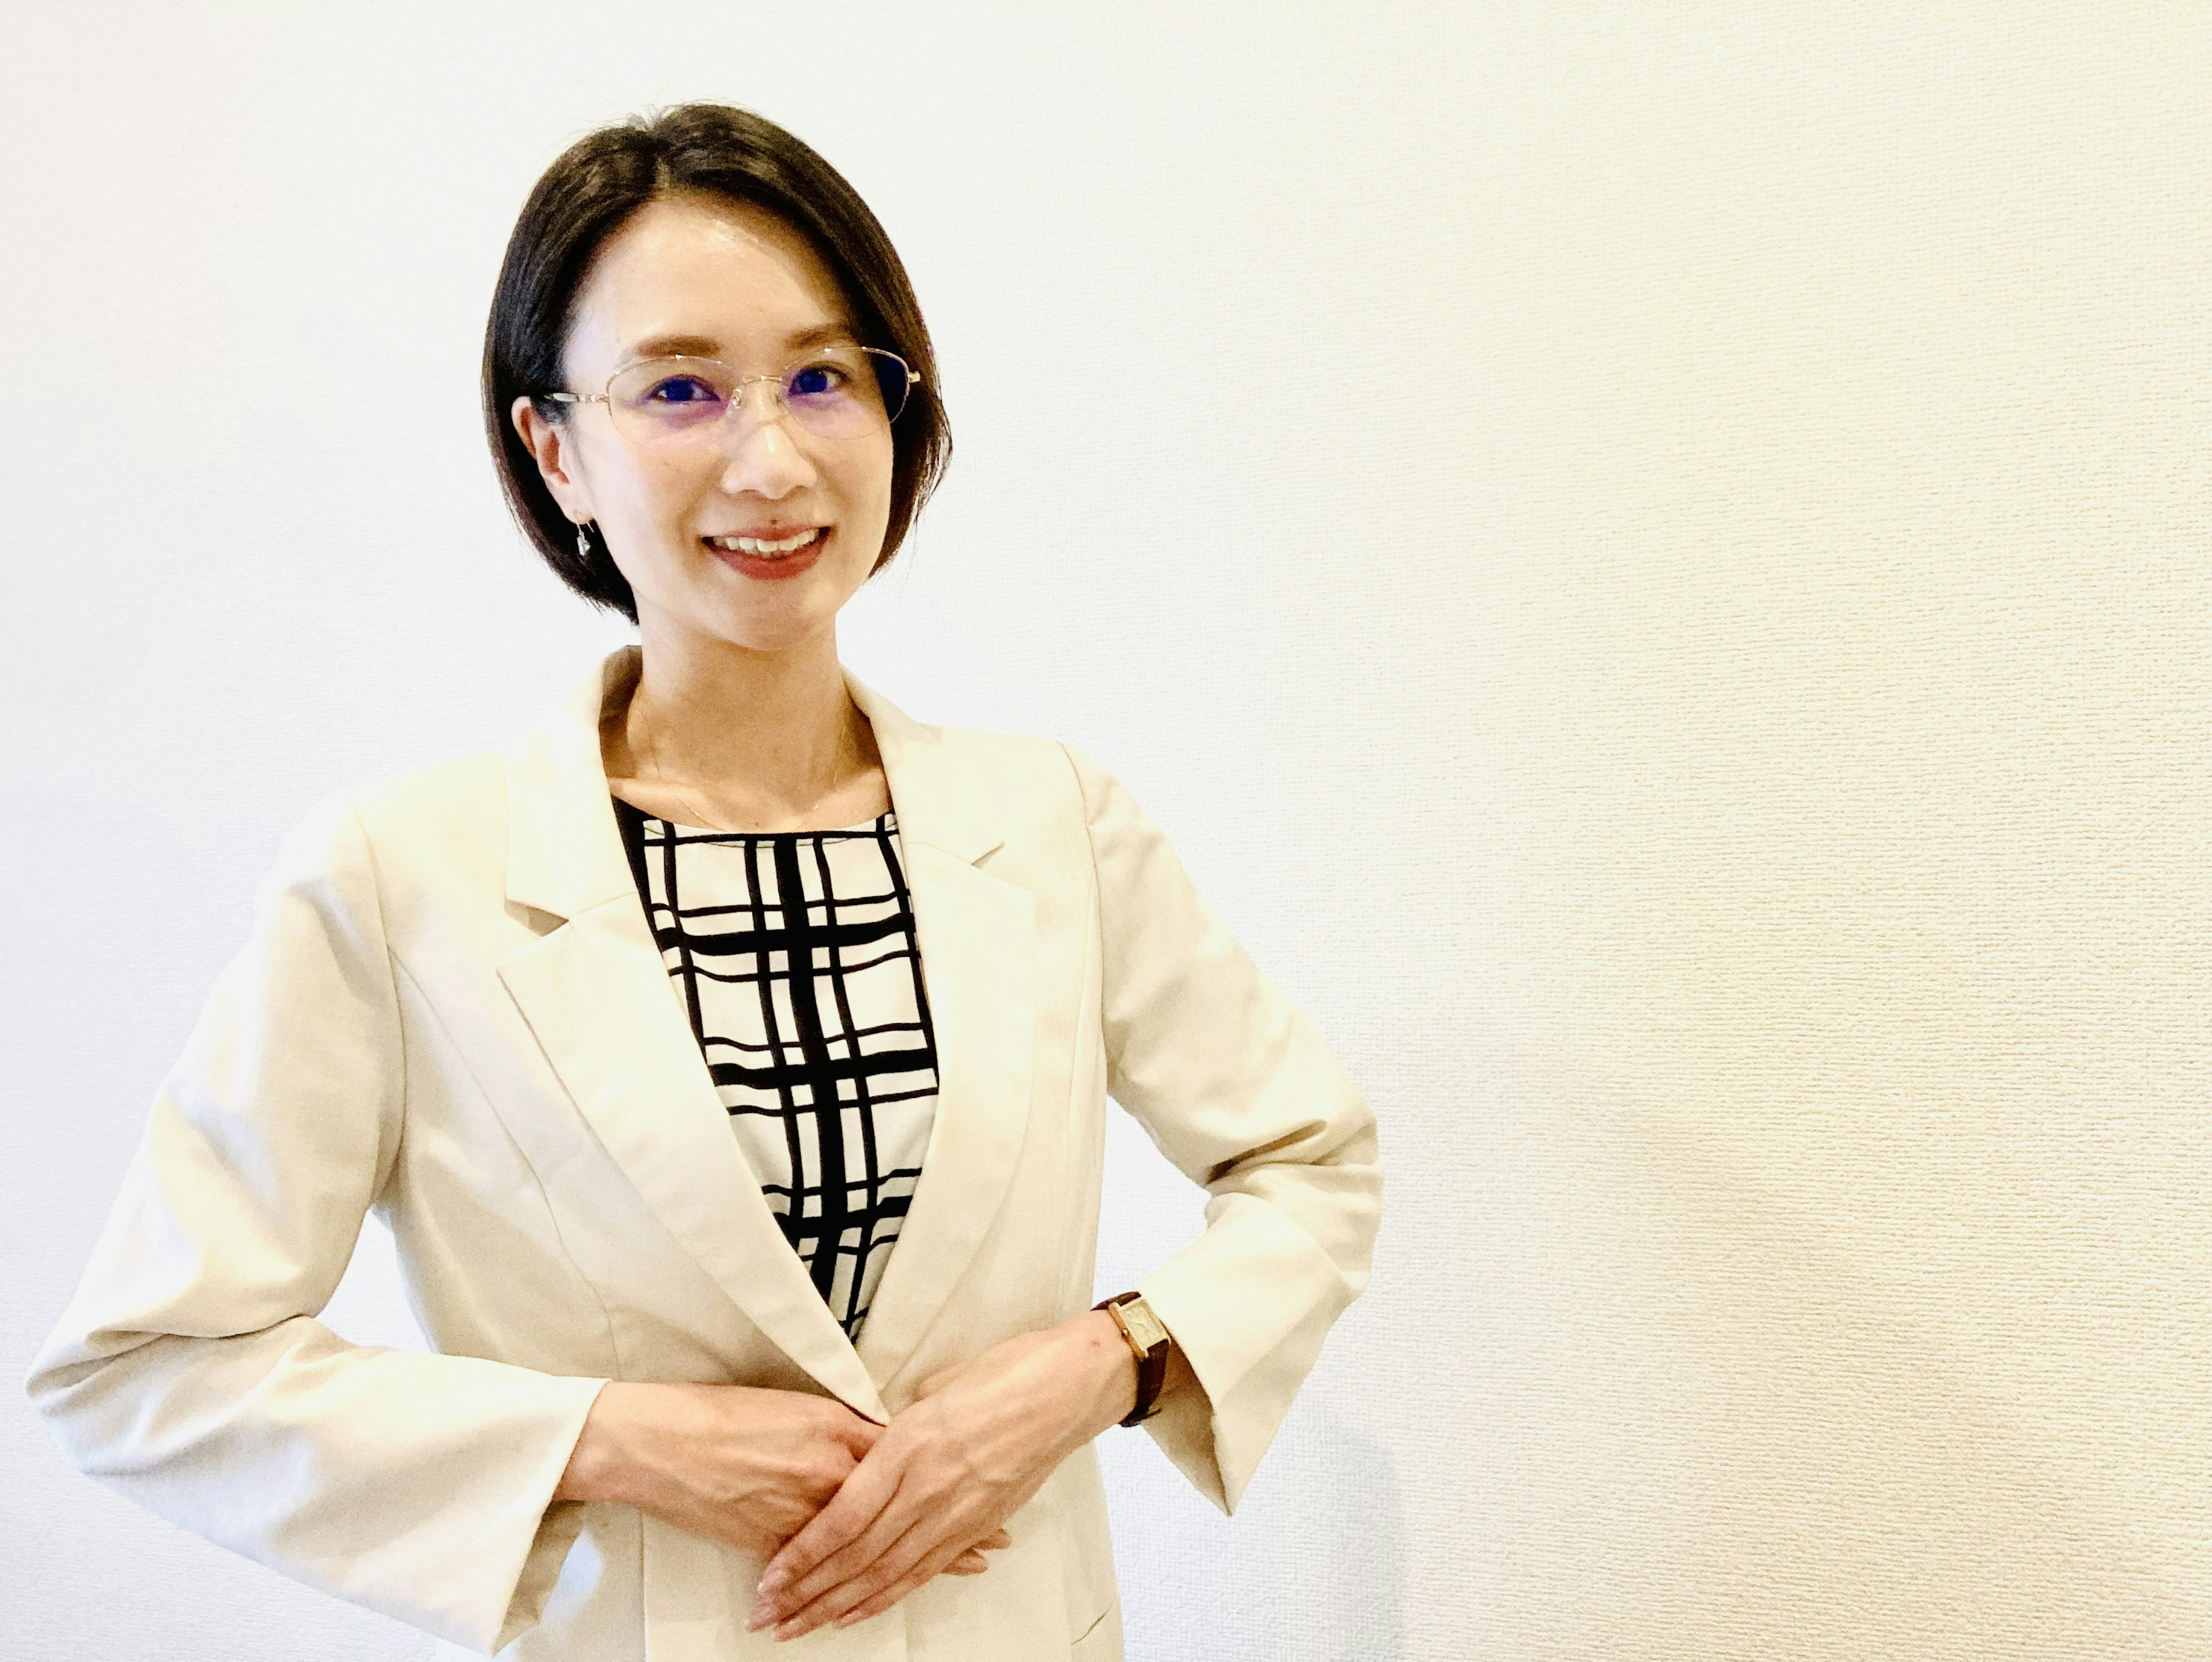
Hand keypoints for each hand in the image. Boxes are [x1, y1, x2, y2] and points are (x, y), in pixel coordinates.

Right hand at [554, 1381, 1005, 1574]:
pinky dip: (853, 1581)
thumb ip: (837, 1426)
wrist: (657, 1442)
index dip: (944, 1472)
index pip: (903, 1452)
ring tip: (957, 1569)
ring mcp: (803, 1508)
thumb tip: (875, 1438)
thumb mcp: (791, 1405)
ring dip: (915, 1558)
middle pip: (900, 1502)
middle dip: (947, 1526)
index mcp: (833, 1426)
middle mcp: (826, 1469)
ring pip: (870, 1541)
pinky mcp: (775, 1542)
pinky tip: (878, 1593)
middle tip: (987, 1543)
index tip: (982, 1480)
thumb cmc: (715, 1415)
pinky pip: (825, 1566)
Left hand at [748, 1312, 1136, 1639]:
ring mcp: (957, 1511)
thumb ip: (898, 1423)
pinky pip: (926, 1570)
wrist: (1069, 1388)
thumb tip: (875, 1441)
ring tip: (804, 1625)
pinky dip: (890, 1595)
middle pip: (858, 1555)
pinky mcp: (980, 1524)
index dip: (804, 1554)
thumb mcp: (936, 1388)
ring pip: (889, 1573)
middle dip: (809, 1593)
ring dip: (841, 1605)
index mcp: (910, 1446)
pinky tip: (861, 1610)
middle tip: (773, 1617)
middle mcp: (929, 1486)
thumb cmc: (1009, 1373)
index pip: (845, 1517)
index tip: (772, 1577)